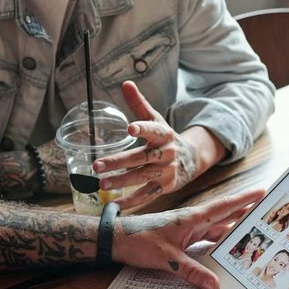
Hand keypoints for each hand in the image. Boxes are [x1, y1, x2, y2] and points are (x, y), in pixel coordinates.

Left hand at [94, 80, 224, 208]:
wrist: (191, 159)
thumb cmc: (165, 138)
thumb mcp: (156, 119)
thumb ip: (139, 104)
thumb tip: (126, 83)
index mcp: (164, 134)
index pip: (153, 130)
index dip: (142, 128)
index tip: (130, 127)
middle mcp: (166, 153)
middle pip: (140, 157)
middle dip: (118, 162)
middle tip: (97, 165)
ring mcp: (166, 171)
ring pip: (142, 177)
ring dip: (121, 181)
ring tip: (102, 183)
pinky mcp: (165, 186)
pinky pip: (147, 195)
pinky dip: (132, 201)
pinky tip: (115, 204)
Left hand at [114, 188, 265, 288]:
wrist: (116, 239)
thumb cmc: (139, 241)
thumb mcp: (166, 259)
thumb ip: (191, 272)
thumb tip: (216, 285)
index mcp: (192, 219)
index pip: (223, 207)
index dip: (244, 200)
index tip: (262, 191)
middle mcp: (192, 222)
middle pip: (225, 216)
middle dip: (245, 213)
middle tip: (267, 211)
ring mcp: (187, 230)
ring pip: (216, 229)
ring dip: (233, 229)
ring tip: (254, 231)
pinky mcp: (180, 239)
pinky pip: (205, 240)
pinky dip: (217, 243)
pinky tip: (226, 250)